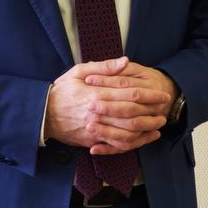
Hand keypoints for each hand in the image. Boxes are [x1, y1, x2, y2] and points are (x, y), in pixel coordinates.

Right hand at [43, 57, 170, 153]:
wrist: (41, 115)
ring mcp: (95, 129)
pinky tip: (144, 139)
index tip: (162, 94)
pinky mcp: (92, 141)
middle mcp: (97, 113)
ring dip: (146, 130)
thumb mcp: (78, 71)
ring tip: (158, 125)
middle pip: (133, 115)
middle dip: (152, 113)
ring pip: (127, 133)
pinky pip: (116, 145)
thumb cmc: (61, 91)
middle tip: (165, 110)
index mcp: (96, 94)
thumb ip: (104, 67)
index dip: (150, 95)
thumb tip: (125, 62)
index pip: (130, 94)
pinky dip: (133, 144)